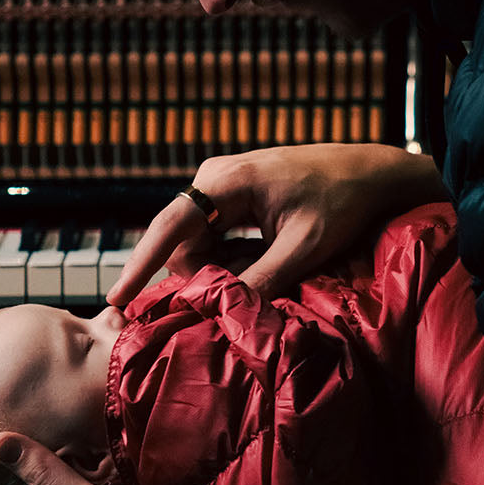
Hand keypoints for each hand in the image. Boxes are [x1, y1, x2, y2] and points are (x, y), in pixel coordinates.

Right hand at [107, 143, 447, 304]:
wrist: (367, 171)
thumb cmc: (340, 204)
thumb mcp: (303, 249)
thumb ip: (261, 280)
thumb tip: (222, 313)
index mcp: (228, 181)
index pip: (169, 227)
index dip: (140, 266)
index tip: (116, 299)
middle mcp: (214, 176)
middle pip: (182, 240)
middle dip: (196, 276)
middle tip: (230, 300)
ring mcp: (221, 182)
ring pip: (197, 239)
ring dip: (216, 269)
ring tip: (258, 278)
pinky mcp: (232, 192)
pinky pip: (213, 233)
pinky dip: (227, 257)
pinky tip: (256, 268)